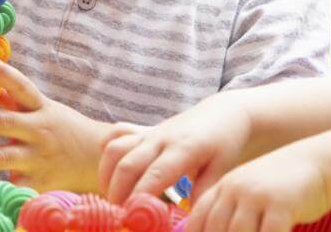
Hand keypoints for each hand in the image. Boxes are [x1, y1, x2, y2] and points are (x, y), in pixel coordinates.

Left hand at [0, 56, 108, 192]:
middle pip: (3, 122)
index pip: (21, 87)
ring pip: (1, 157)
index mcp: (42, 109)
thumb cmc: (66, 131)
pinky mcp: (37, 182)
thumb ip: (20, 102)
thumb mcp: (47, 110)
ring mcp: (38, 158)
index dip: (2, 73)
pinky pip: (11, 182)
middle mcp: (39, 131)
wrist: (99, 163)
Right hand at [99, 93, 250, 204]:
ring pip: (115, 148)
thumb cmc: (223, 143)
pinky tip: (110, 170)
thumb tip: (189, 217)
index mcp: (183, 149)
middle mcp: (161, 139)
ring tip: (111, 197)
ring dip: (107, 174)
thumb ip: (203, 192)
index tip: (133, 215)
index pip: (155, 174)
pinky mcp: (143, 129)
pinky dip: (106, 150)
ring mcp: (149, 132)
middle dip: (117, 192)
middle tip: (118, 213)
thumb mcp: (221, 168)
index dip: (140, 196)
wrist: (222, 112)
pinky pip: (116, 134)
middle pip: (128, 164)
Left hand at [185, 144, 330, 231]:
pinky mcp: (281, 203)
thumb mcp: (251, 194)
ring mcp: (257, 195)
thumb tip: (216, 231)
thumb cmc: (281, 188)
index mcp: (224, 187)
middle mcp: (236, 189)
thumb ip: (232, 213)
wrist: (318, 164)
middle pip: (217, 228)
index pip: (200, 217)